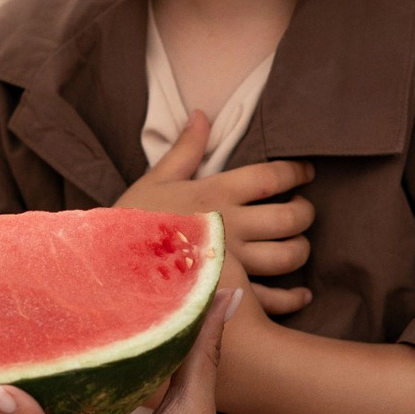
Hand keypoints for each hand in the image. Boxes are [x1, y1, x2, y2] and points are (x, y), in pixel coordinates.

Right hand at [119, 123, 312, 316]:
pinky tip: (301, 294)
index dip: (296, 172)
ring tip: (298, 244)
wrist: (107, 269)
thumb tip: (201, 114)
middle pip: (289, 217)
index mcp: (214, 193)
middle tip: (303, 211)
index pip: (270, 177)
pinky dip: (293, 298)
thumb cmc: (130, 223)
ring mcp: (233, 264)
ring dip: (301, 250)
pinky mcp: (228, 296)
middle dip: (305, 213)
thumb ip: (184, 150)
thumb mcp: (154, 180)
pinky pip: (273, 299)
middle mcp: (229, 226)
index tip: (306, 172)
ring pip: (287, 257)